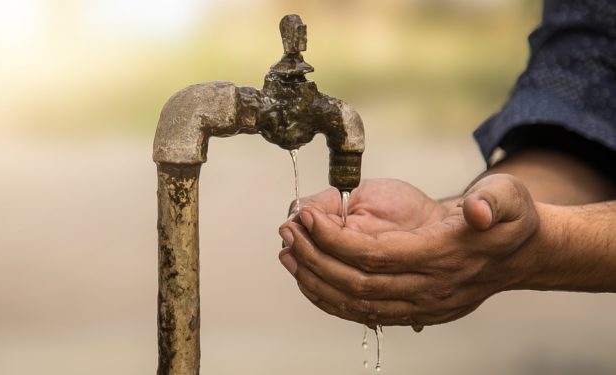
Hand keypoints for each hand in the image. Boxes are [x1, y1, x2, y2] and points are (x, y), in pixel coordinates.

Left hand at [278, 174, 539, 326]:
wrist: (515, 255)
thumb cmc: (506, 219)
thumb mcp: (509, 198)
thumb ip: (495, 201)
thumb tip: (477, 211)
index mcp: (444, 255)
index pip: (376, 255)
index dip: (335, 239)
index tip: (307, 216)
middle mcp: (429, 287)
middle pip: (357, 283)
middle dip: (314, 258)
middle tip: (287, 231)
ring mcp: (420, 305)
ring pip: (355, 303)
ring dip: (314, 280)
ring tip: (287, 252)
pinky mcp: (414, 312)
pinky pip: (362, 312)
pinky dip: (329, 298)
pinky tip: (306, 277)